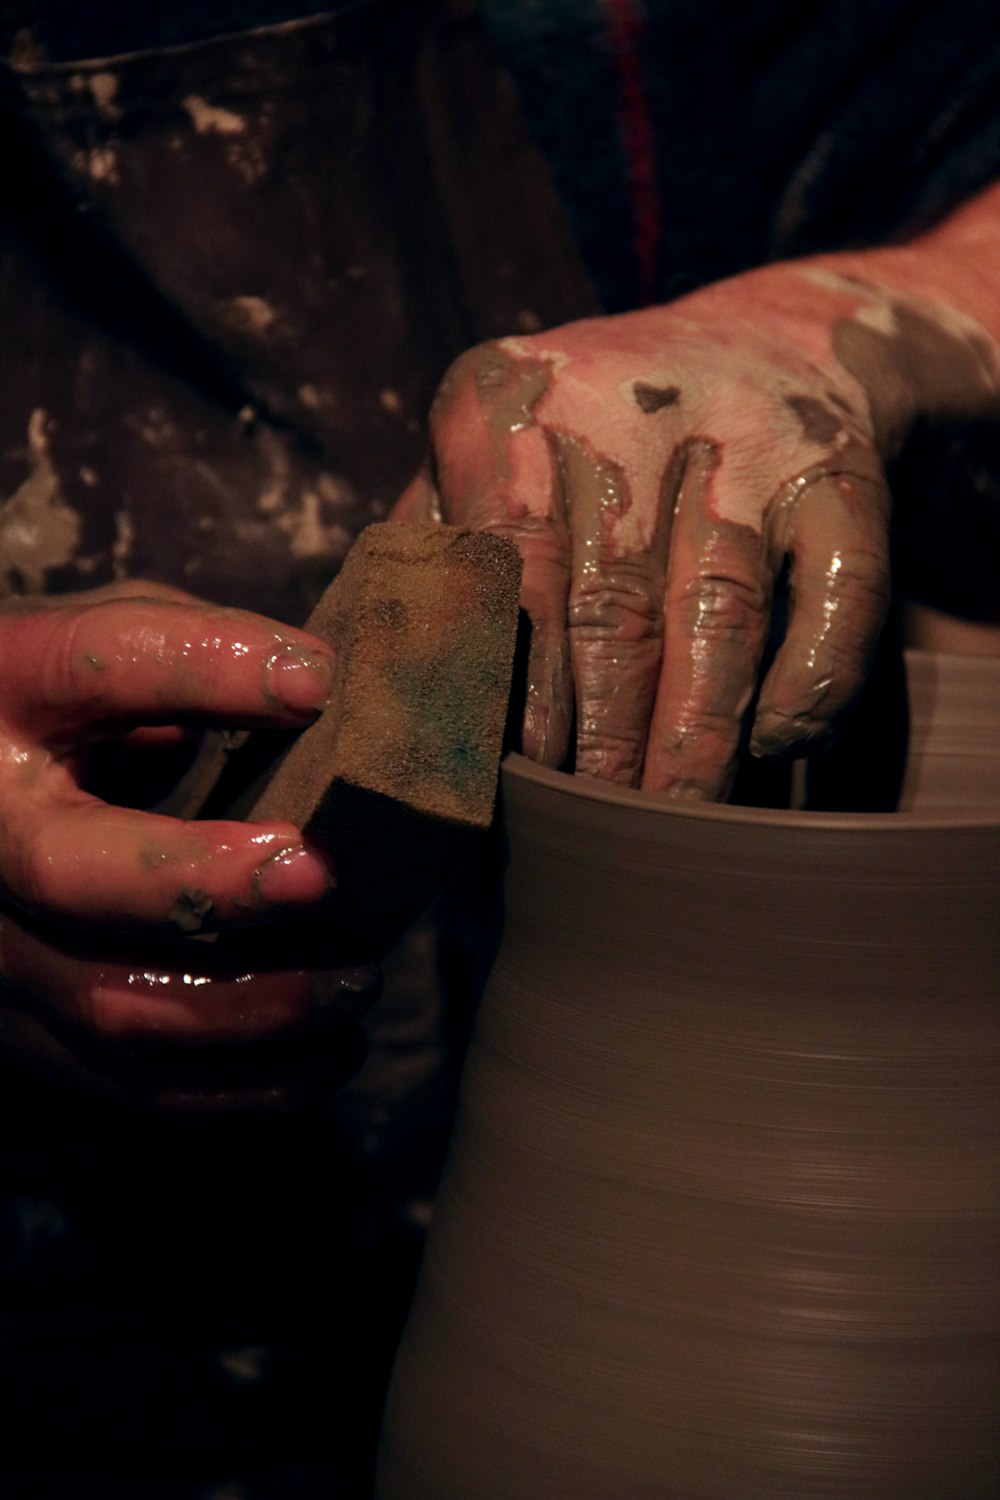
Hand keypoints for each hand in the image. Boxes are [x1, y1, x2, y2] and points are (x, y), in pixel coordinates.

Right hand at [0, 583, 377, 1106]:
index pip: (93, 668)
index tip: (315, 684)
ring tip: (357, 980)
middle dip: (208, 884)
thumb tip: (319, 686)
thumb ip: (195, 649)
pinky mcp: (27, 1030)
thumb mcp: (106, 642)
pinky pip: (132, 1084)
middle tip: (322, 875)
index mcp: (6, 694)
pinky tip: (330, 1054)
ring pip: (111, 1003)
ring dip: (250, 1003)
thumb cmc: (63, 705)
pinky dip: (243, 1087)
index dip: (204, 671)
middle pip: (76, 875)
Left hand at [400, 195, 999, 797]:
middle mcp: (623, 406)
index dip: (510, 683)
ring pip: (718, 609)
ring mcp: (744, 435)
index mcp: (504, 402)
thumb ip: (425, 556)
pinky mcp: (839, 472)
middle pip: (610, 602)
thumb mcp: (486, 464)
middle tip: (590, 825)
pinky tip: (778, 746)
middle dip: (600, 735)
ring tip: (672, 817)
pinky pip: (838, 591)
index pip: (501, 563)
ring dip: (695, 732)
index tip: (505, 779)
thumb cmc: (588, 442)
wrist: (765, 342)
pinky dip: (810, 678)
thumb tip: (352, 689)